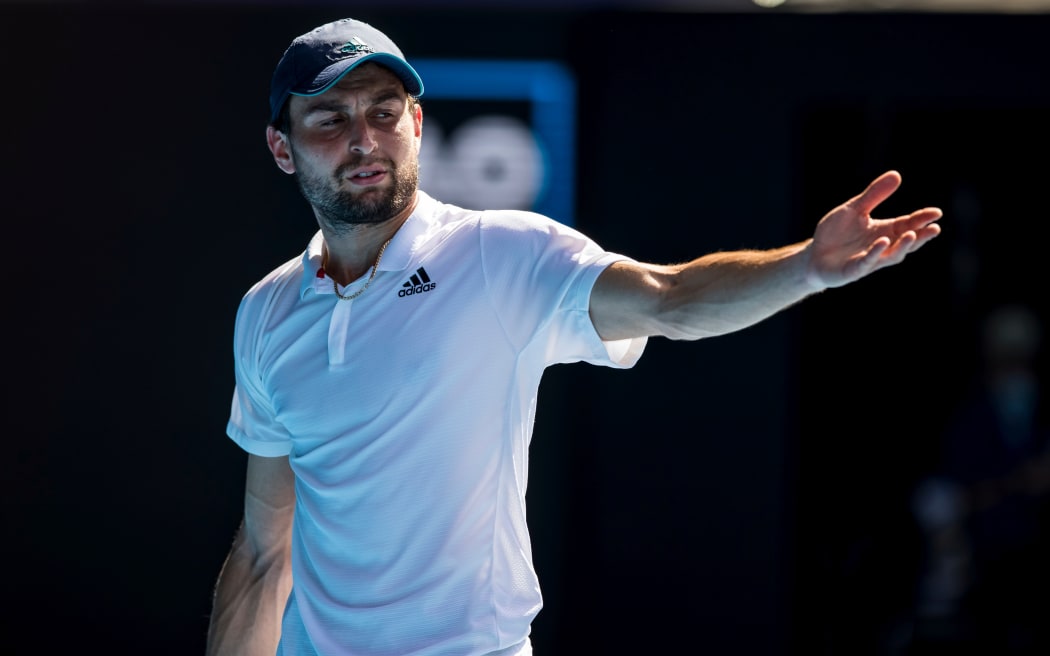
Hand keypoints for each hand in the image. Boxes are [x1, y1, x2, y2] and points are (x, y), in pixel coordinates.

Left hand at [806, 170, 942, 288]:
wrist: (814, 256)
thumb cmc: (837, 233)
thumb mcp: (854, 209)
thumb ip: (874, 195)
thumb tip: (896, 174)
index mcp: (884, 230)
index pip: (908, 224)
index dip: (922, 219)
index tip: (937, 213)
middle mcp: (881, 247)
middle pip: (905, 242)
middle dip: (921, 236)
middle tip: (935, 228)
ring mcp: (869, 260)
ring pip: (891, 256)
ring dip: (902, 246)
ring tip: (912, 235)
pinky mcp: (853, 270)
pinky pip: (866, 263)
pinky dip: (875, 253)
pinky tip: (882, 242)